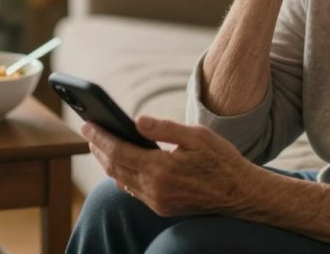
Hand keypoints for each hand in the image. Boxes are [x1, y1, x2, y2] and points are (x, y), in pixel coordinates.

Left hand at [82, 116, 257, 216]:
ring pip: (121, 181)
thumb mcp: (197, 136)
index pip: (118, 151)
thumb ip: (165, 128)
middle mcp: (155, 189)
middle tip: (89, 131)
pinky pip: (134, 191)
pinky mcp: (163, 208)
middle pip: (114, 168)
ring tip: (101, 145)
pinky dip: (122, 176)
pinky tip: (122, 165)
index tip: (87, 124)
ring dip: (108, 163)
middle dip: (99, 149)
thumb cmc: (222, 161)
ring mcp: (158, 202)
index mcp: (161, 169)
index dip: (100, 137)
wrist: (241, 195)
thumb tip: (136, 121)